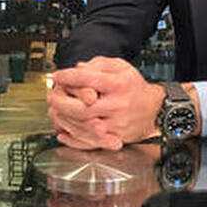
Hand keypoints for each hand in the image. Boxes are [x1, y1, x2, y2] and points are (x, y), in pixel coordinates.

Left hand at [49, 57, 163, 149]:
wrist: (154, 108)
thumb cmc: (133, 86)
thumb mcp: (120, 67)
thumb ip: (98, 64)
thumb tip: (76, 68)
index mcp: (119, 84)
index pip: (89, 80)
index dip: (69, 78)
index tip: (56, 76)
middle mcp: (118, 105)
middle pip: (84, 108)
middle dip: (62, 103)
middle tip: (51, 97)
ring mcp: (117, 124)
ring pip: (85, 126)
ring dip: (65, 120)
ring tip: (54, 112)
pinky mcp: (116, 138)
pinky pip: (91, 142)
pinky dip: (74, 140)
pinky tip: (63, 132)